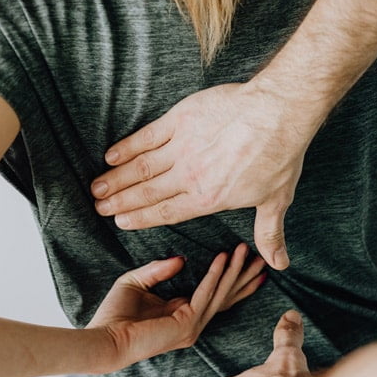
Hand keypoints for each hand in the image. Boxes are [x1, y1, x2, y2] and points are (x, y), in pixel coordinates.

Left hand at [89, 243, 265, 370]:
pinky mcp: (186, 324)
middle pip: (226, 296)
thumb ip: (158, 270)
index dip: (232, 278)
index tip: (246, 259)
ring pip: (221, 294)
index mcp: (182, 314)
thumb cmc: (114, 315)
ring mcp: (192, 326)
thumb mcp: (136, 282)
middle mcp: (192, 323)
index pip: (215, 295)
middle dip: (244, 276)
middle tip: (263, 257)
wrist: (104, 339)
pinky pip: (205, 294)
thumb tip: (182, 259)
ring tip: (246, 250)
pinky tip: (222, 258)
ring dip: (234, 271)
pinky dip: (214, 275)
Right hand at [91, 81, 323, 270]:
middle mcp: (189, 176)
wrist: (277, 113)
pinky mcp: (180, 120)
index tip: (121, 221)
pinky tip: (111, 155)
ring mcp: (182, 147)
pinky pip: (147, 136)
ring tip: (97, 188)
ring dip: (116, 178)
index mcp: (208, 199)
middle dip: (120, 202)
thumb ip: (269, 234)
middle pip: (146, 192)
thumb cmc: (279, 156)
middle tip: (99, 208)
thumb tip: (278, 264)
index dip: (140, 218)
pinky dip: (127, 147)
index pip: (166, 212)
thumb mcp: (276, 201)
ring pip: (141, 167)